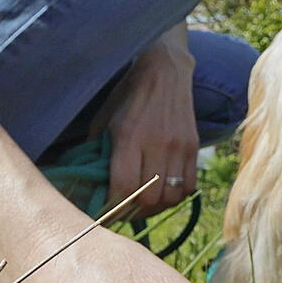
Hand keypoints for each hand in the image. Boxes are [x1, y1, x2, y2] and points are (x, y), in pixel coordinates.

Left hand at [93, 27, 199, 214]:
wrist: (164, 70)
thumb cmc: (126, 96)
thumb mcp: (103, 120)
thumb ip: (96, 152)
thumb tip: (88, 184)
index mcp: (128, 136)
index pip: (124, 187)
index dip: (114, 208)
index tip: (106, 212)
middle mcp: (156, 143)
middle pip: (148, 198)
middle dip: (133, 211)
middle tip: (124, 210)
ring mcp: (178, 146)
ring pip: (170, 197)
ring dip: (155, 206)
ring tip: (144, 203)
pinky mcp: (193, 146)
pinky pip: (188, 186)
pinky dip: (175, 196)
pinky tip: (163, 190)